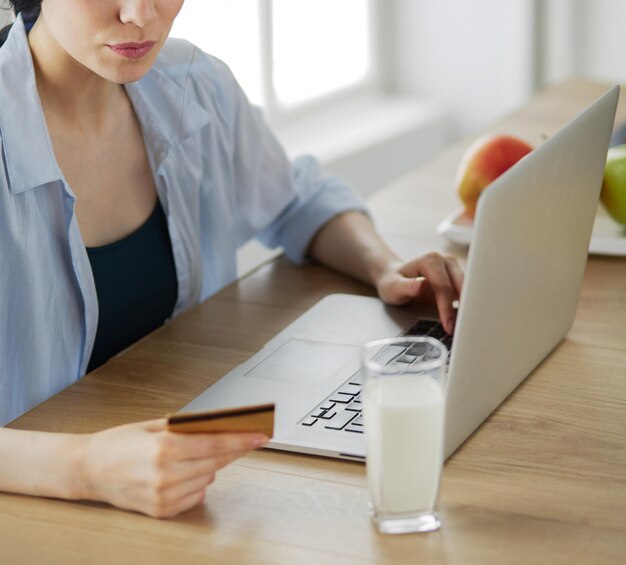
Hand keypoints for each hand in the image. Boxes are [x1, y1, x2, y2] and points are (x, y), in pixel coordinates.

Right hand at [76, 419, 265, 517]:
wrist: (88, 469)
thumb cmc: (119, 443)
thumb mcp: (154, 425)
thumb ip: (187, 427)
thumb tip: (219, 426)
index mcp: (164, 448)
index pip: (215, 444)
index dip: (242, 440)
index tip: (261, 436)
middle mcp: (166, 474)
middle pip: (217, 461)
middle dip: (235, 449)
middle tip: (249, 440)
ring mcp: (163, 496)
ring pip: (209, 478)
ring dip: (212, 465)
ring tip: (202, 454)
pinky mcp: (161, 511)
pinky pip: (196, 495)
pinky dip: (198, 483)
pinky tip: (187, 472)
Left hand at [375, 253, 463, 333]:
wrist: (395, 278)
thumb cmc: (393, 282)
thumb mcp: (393, 286)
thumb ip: (407, 286)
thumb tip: (422, 284)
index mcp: (430, 260)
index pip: (443, 286)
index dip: (446, 307)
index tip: (448, 324)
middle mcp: (445, 261)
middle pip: (461, 286)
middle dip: (463, 308)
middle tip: (462, 329)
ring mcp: (454, 268)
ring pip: (468, 289)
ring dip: (468, 308)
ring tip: (465, 327)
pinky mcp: (458, 278)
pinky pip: (467, 292)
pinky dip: (466, 306)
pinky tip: (464, 320)